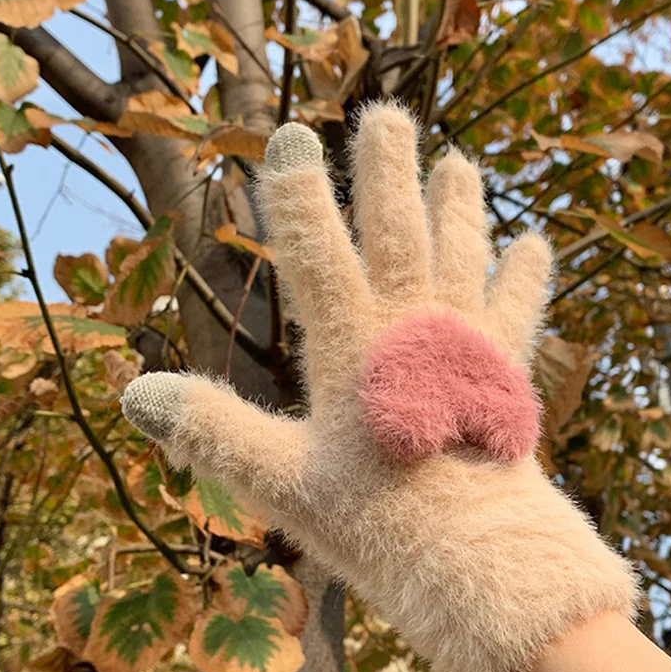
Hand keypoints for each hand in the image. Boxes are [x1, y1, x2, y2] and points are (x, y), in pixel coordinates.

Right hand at [121, 104, 637, 671]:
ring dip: (459, 207)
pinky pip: (519, 310)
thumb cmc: (374, 522)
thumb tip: (136, 397)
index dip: (300, 192)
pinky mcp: (505, 374)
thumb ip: (212, 432)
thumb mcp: (280, 481)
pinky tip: (534, 243)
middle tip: (389, 117)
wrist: (473, 554)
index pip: (317, 250)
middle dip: (389, 172)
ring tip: (459, 165)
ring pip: (461, 256)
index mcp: (350, 347)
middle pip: (399, 232)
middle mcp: (411, 330)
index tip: (293, 138)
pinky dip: (525, 275)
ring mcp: (465, 347)